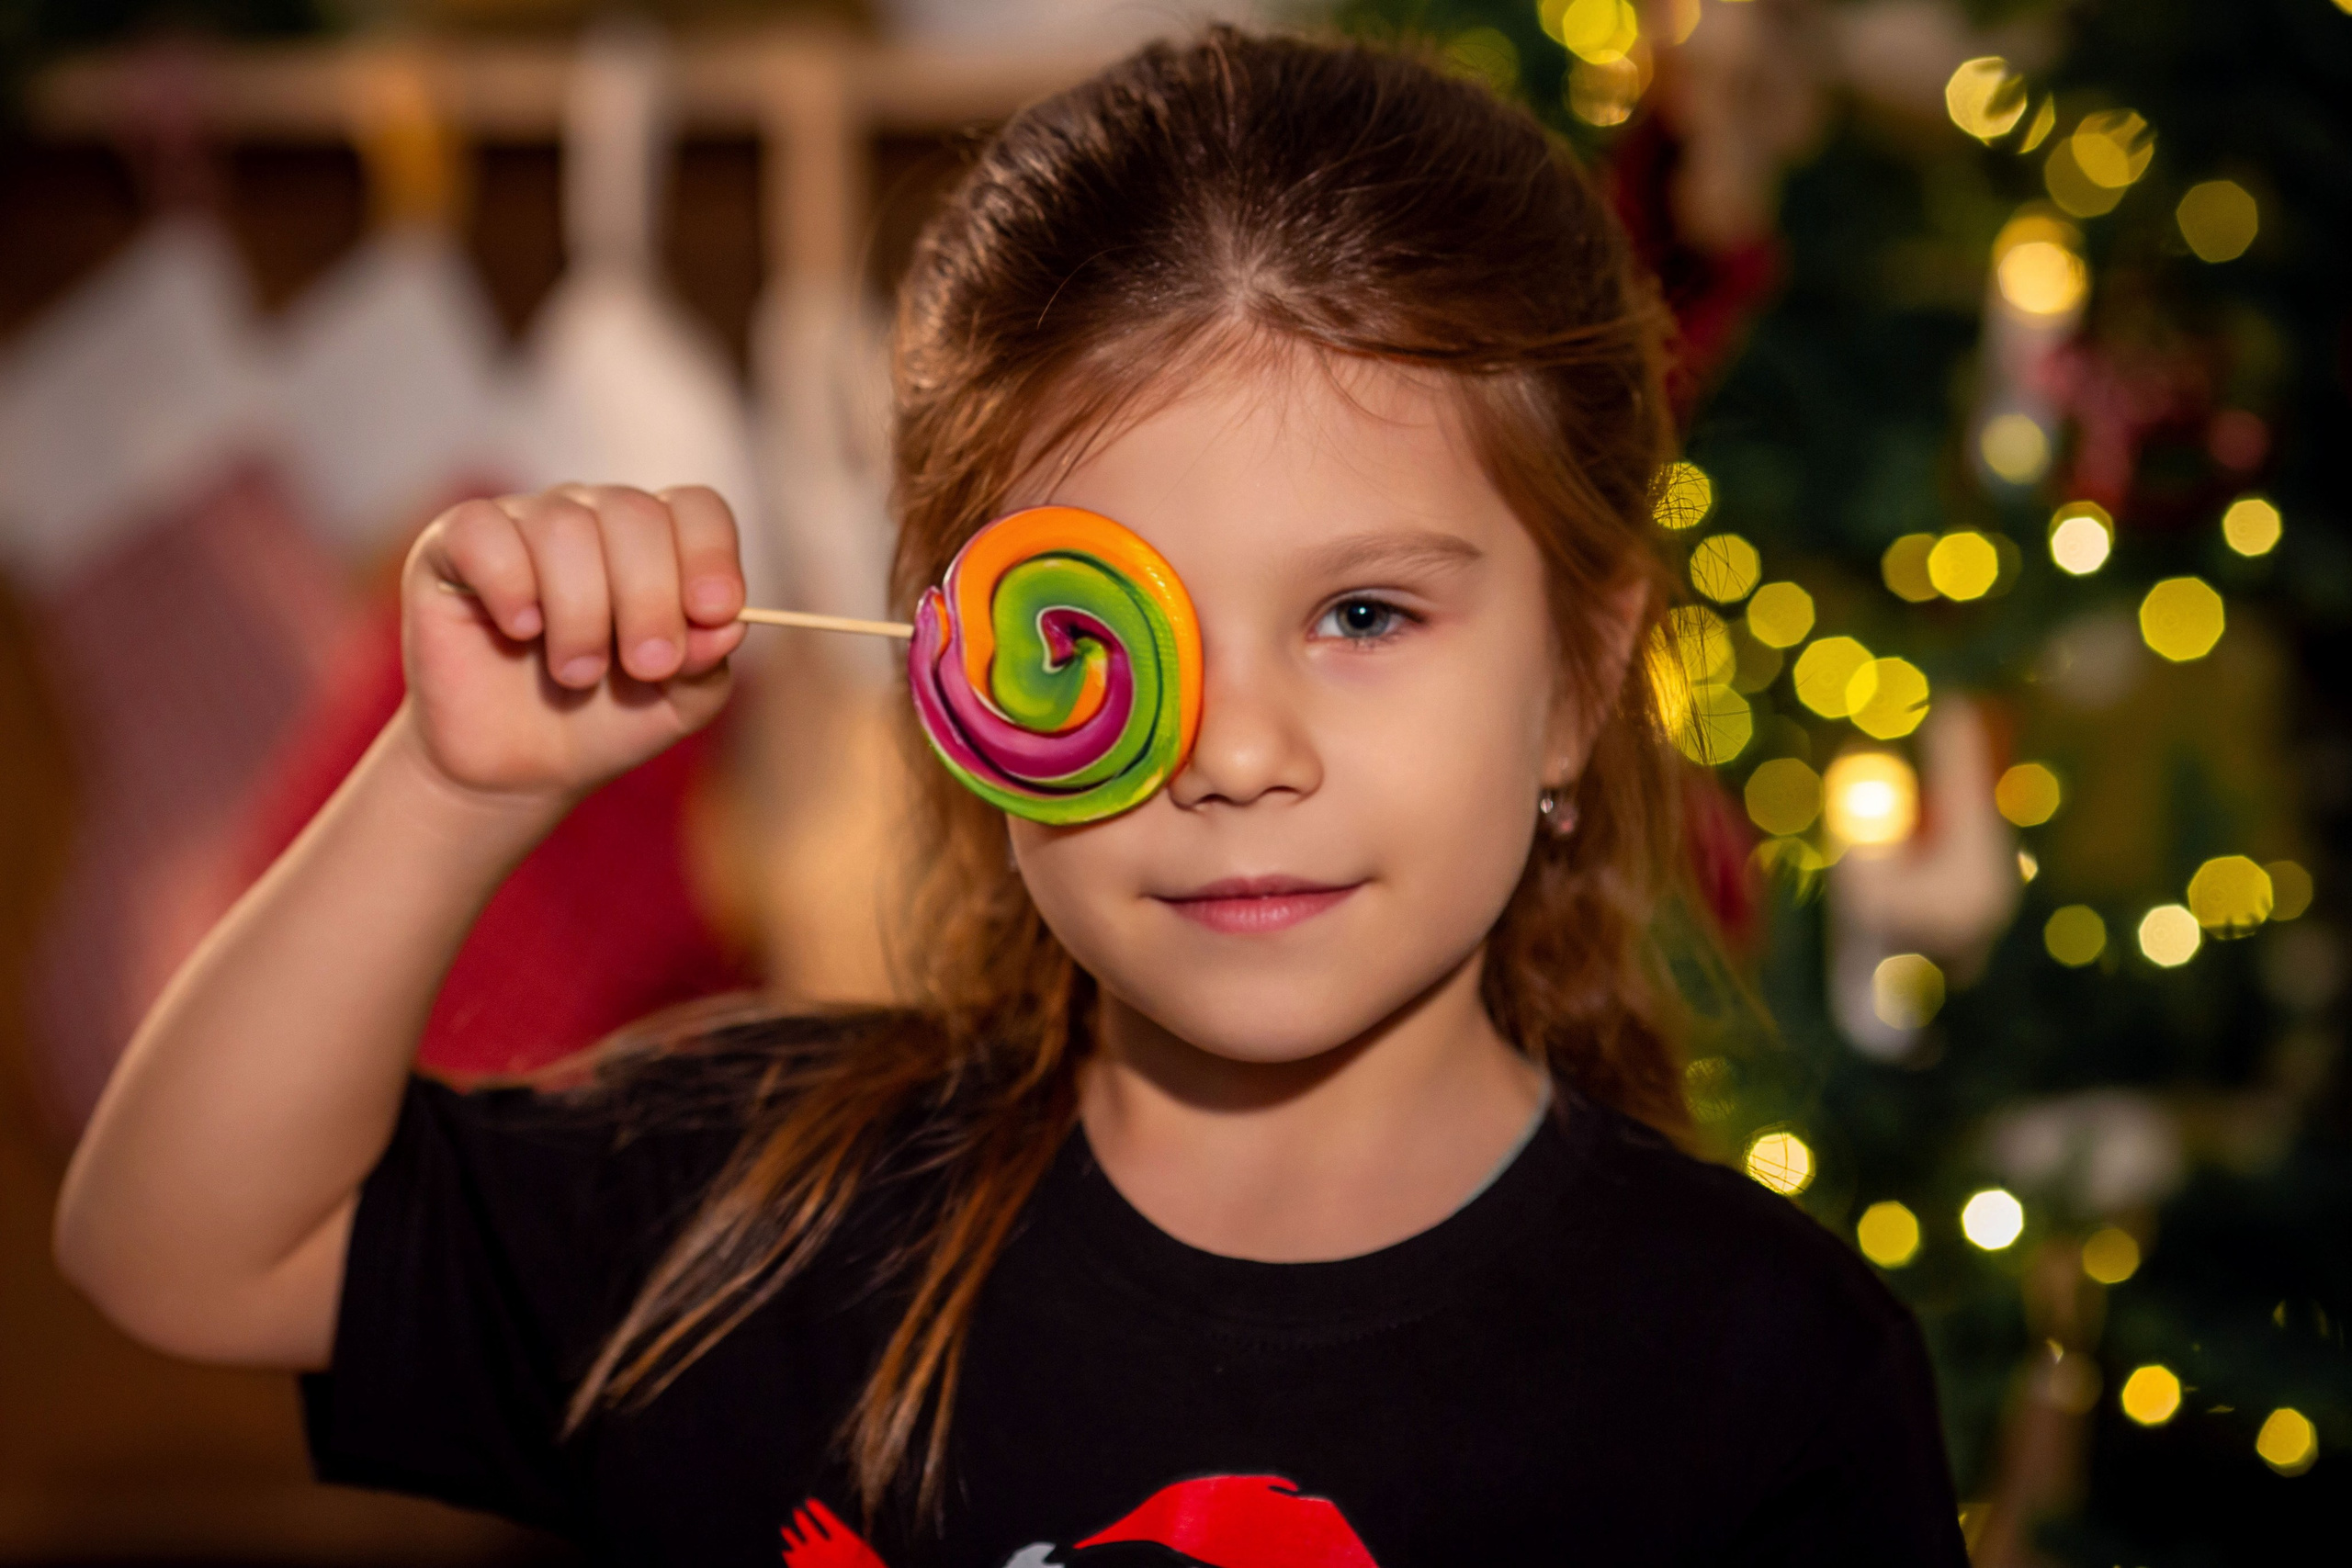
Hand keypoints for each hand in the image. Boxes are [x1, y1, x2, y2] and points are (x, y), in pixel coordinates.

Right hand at [398, 484, 749, 805]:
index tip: (714, 612)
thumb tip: (730, 624)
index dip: (710, 554)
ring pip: (565, 528)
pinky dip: (511, 586)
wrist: (519, 768)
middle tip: (643, 667)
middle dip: (649, 599)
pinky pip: (486, 532)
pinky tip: (520, 630)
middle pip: (634, 514)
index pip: (694, 508)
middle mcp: (592, 518)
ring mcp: (523, 523)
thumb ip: (709, 663)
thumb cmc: (606, 721)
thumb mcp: (677, 704)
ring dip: (581, 614)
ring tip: (578, 674)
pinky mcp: (453, 544)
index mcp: (657, 543)